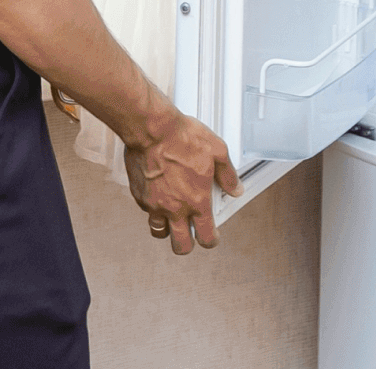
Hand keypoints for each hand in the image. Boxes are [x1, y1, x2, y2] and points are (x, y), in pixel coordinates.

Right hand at [123, 104, 242, 254]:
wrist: (152, 129)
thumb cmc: (182, 138)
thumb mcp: (217, 151)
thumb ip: (228, 175)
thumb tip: (236, 188)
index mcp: (196, 201)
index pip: (205, 236)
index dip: (211, 241)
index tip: (211, 237)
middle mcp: (174, 208)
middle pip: (180, 245)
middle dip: (187, 245)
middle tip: (190, 236)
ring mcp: (154, 204)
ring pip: (159, 231)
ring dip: (167, 229)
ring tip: (172, 218)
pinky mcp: (139, 195)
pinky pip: (147, 210)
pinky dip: (153, 208)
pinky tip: (159, 195)